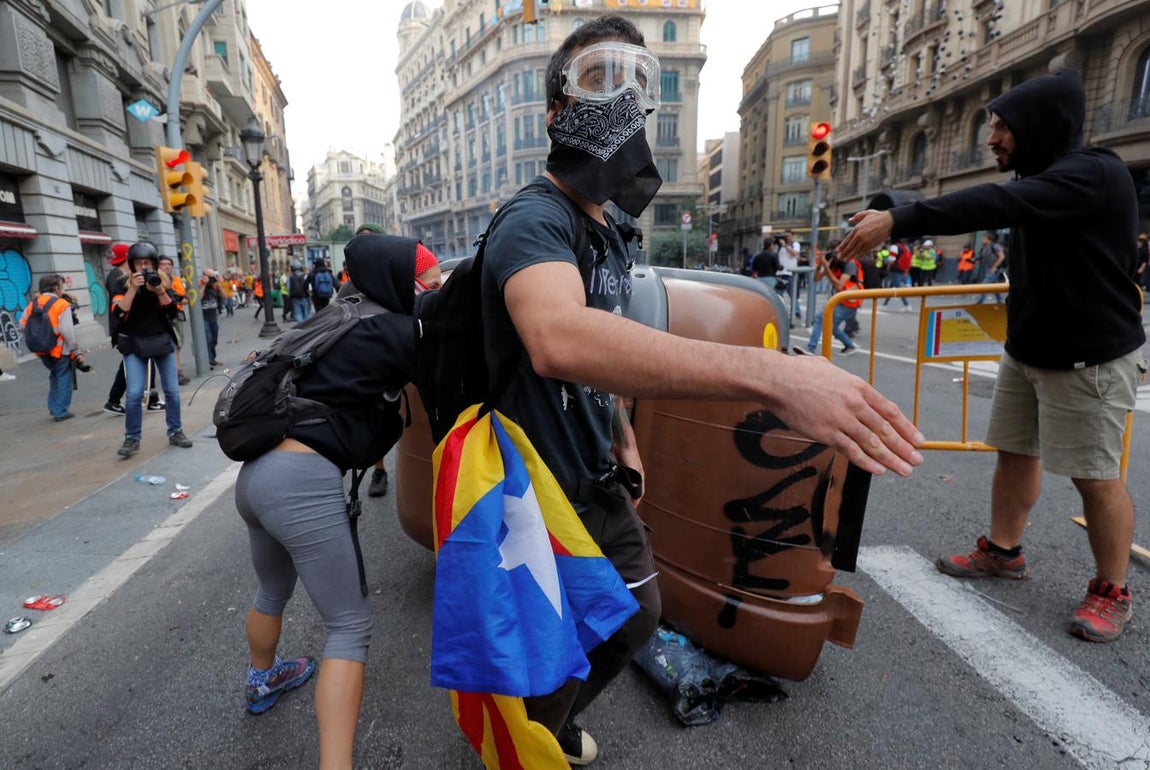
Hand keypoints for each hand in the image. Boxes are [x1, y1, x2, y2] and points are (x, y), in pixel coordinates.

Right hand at [765, 353, 923, 476]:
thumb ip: (844, 382)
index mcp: (859, 387)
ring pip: (873, 443)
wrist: (778, 380)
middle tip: (917, 460)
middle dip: (904, 448)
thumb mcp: (831, 370)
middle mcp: (855, 404)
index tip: (918, 439)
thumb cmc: (799, 372)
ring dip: (891, 459)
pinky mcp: (826, 433)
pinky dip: (867, 462)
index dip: (906, 427)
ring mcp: (841, 420)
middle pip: (886, 430)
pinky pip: (851, 451)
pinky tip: (879, 470)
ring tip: (904, 470)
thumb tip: (847, 385)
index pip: (890, 411)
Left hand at [838, 210, 894, 263]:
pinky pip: (863, 252)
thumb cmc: (878, 217)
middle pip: (849, 246)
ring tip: (844, 260)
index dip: (842, 246)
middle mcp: (859, 236)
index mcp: (857, 228)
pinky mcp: (871, 245)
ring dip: (849, 256)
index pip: (847, 239)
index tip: (837, 250)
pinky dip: (858, 256)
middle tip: (839, 257)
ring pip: (855, 251)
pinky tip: (854, 258)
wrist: (889, 221)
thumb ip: (856, 217)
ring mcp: (865, 241)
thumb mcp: (866, 213)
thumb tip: (849, 220)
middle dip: (843, 253)